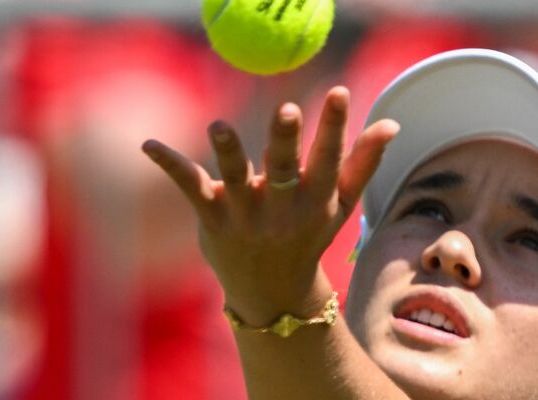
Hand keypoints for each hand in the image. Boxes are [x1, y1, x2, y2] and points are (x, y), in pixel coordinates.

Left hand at [141, 87, 398, 324]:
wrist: (272, 291)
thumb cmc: (309, 235)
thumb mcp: (341, 204)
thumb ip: (363, 162)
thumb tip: (390, 123)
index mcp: (316, 201)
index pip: (328, 160)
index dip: (334, 127)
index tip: (339, 92)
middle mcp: (281, 209)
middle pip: (282, 170)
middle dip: (285, 140)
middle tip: (287, 111)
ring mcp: (245, 216)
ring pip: (234, 180)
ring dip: (228, 153)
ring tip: (219, 126)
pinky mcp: (212, 219)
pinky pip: (191, 188)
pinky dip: (170, 164)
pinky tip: (148, 144)